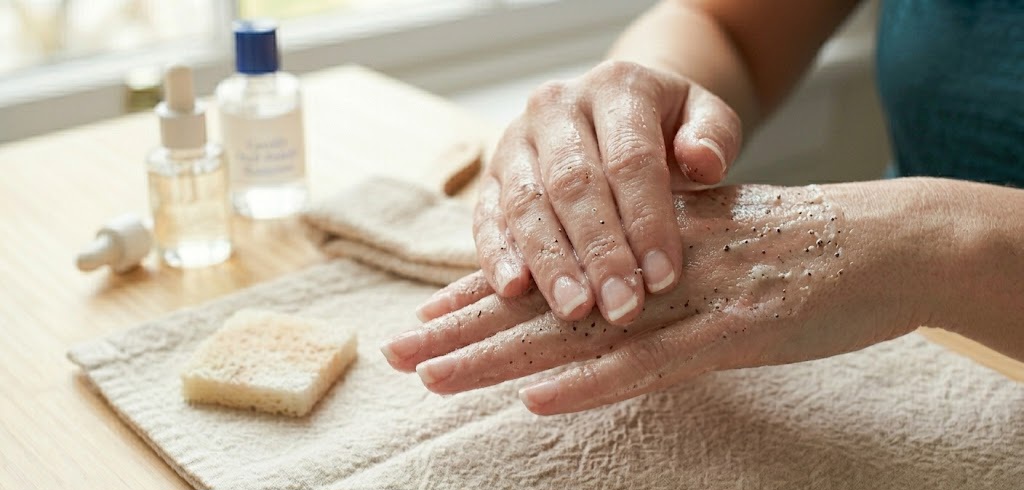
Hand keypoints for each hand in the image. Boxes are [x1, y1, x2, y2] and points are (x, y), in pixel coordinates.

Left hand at [386, 183, 934, 413]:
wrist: (894, 240)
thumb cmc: (801, 247)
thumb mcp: (711, 242)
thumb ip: (652, 263)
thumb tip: (601, 298)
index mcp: (643, 237)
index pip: (549, 268)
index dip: (482, 294)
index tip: (423, 318)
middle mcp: (654, 259)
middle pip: (544, 301)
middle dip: (462, 328)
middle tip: (398, 353)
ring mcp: (691, 295)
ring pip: (578, 331)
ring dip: (500, 356)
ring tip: (435, 377)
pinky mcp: (735, 331)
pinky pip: (653, 364)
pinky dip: (593, 382)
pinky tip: (538, 398)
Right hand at [425, 61, 741, 325]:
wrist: (620, 111)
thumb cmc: (669, 128)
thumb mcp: (707, 117)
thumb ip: (714, 136)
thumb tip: (703, 163)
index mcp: (616, 87)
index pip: (630, 158)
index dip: (646, 220)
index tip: (663, 278)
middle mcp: (557, 106)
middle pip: (574, 183)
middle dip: (599, 251)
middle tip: (621, 306)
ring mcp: (516, 140)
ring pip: (526, 202)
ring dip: (550, 261)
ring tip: (574, 308)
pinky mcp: (491, 176)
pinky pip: (486, 215)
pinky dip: (497, 254)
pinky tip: (513, 291)